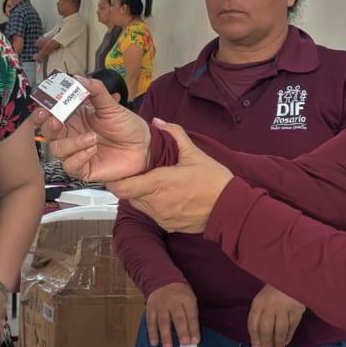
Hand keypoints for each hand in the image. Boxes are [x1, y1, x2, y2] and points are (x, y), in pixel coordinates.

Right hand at [39, 77, 151, 182]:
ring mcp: (77, 152)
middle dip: (48, 126)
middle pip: (48, 132)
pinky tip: (92, 149)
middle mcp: (73, 135)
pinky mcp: (84, 168)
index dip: (44, 109)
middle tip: (56, 120)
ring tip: (92, 137)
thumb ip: (96, 91)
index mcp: (75, 118)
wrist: (144, 146)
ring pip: (58, 149)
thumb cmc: (128, 127)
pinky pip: (71, 165)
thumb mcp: (112, 106)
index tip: (45, 104)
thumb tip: (79, 79)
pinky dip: (79, 156)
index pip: (51, 113)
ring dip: (71, 143)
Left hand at [109, 121, 232, 233]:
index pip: (122, 187)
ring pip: (139, 205)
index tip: (119, 172)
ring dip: (141, 195)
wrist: (229, 208)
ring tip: (154, 183)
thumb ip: (174, 133)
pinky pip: (152, 215)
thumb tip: (157, 121)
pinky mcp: (168, 225)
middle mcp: (155, 203)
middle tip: (139, 173)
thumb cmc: (213, 181)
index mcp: (158, 183)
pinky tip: (167, 196)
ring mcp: (161, 216)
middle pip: (128, 195)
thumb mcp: (195, 153)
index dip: (116, 180)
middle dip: (130, 184)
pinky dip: (154, 206)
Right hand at [145, 281, 199, 346]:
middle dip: (182, 331)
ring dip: (165, 336)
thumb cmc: (180, 295)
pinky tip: (154, 343)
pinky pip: (151, 321)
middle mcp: (174, 302)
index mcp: (187, 300)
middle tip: (184, 344)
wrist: (162, 279)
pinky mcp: (150, 308)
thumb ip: (191, 317)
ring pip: (163, 321)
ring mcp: (161, 305)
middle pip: (178, 318)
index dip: (194, 329)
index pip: (191, 315)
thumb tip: (193, 339)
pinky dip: (152, 333)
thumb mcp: (190, 300)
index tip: (195, 341)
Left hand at [248, 285, 304, 346]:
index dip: (254, 338)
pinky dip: (288, 336)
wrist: (291, 278)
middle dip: (266, 343)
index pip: (253, 324)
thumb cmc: (274, 292)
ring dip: (278, 342)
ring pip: (279, 329)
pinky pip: (292, 326)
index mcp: (258, 303)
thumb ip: (259, 316)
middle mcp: (270, 305)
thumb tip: (259, 339)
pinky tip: (286, 341)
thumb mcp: (262, 300)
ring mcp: (284, 307)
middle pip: (266, 329)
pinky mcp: (296, 309)